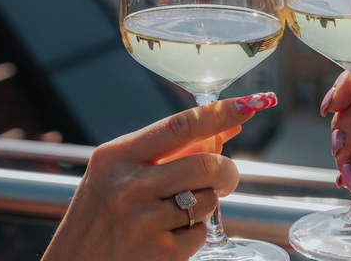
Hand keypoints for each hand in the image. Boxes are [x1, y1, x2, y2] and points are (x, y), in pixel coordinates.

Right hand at [42, 92, 277, 260]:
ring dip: (206, 202)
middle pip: (206, 164)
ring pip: (208, 199)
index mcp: (118, 156)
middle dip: (226, 170)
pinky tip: (169, 234)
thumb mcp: (120, 171)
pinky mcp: (159, 254)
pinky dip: (194, 232)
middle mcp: (129, 185)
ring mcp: (144, 222)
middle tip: (223, 176)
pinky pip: (200, 232)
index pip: (180, 126)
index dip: (221, 113)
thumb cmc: (100, 213)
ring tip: (179, 209)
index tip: (250, 105)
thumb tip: (225, 129)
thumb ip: (168, 150)